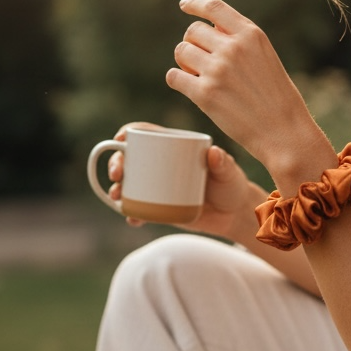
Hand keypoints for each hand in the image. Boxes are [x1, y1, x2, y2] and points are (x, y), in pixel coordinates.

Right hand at [107, 120, 257, 242]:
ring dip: (117, 188)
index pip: (146, 134)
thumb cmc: (231, 185)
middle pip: (130, 157)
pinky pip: (139, 209)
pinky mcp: (159, 207)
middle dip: (116, 162)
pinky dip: (132, 213)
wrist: (234, 214)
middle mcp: (160, 164)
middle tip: (117, 174)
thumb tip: (213, 153)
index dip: (128, 133)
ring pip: (129, 184)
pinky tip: (132, 217)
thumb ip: (223, 163)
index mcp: (174, 147)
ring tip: (118, 195)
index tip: (120, 139)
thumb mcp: (229, 172)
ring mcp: (157, 186)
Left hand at [166, 0, 334, 192]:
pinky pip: (174, 77)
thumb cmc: (277, 98)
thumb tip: (209, 29)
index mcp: (251, 35)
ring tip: (197, 76)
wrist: (284, 132)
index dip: (195, 4)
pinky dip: (177, 81)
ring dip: (184, 63)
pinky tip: (188, 87)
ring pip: (181, 52)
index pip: (214, 8)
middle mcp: (233, 48)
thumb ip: (240, 40)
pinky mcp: (205, 94)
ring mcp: (218, 70)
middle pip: (193, 32)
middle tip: (200, 62)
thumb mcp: (265, 57)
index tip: (184, 6)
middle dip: (193, 44)